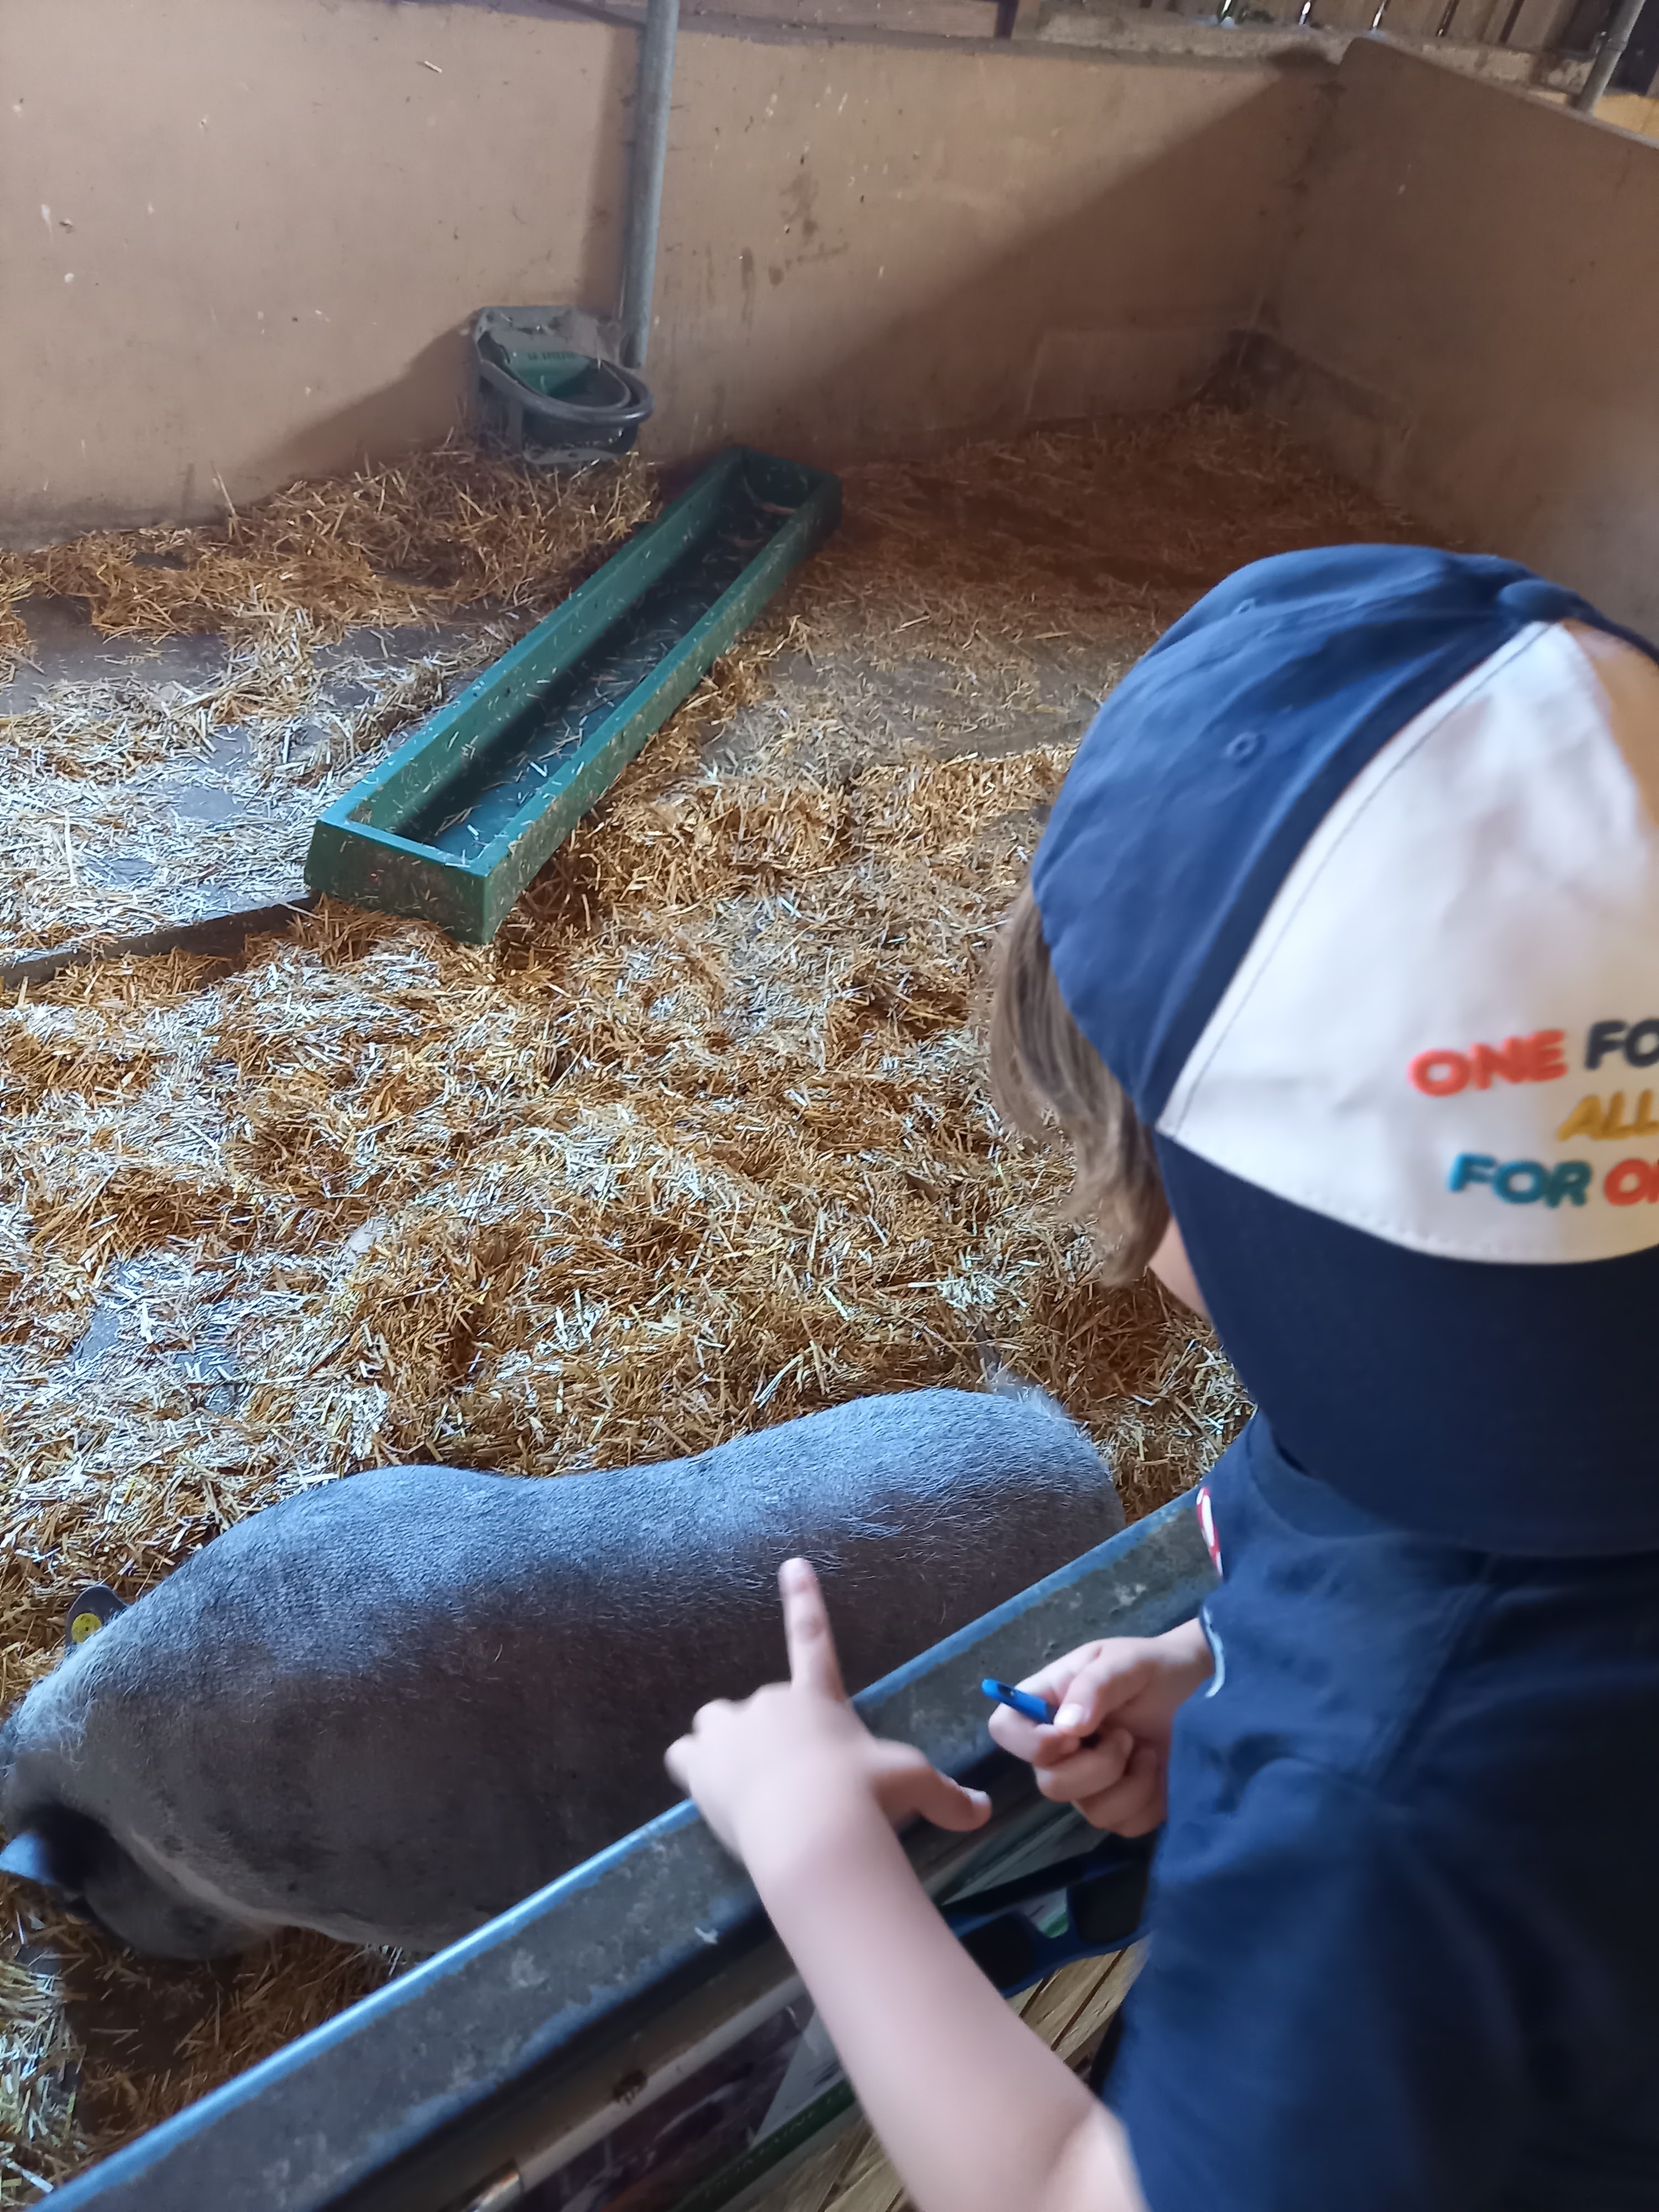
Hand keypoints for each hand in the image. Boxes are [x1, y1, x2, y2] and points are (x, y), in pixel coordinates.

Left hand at [666, 1559, 991, 1868]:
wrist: (814, 1832)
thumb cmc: (868, 1799)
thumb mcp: (916, 1789)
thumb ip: (946, 1798)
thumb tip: (985, 1811)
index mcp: (818, 1698)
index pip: (813, 1637)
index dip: (804, 1598)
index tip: (792, 1563)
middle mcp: (771, 1701)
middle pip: (761, 1706)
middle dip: (773, 1738)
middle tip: (796, 1785)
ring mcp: (731, 1728)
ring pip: (715, 1724)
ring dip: (726, 1744)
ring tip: (749, 1784)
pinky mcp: (700, 1761)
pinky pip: (682, 1755)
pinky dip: (692, 1769)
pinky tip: (710, 1793)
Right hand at [986, 1618, 1213, 1833]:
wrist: (1202, 1690)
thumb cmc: (1155, 1667)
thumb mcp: (1125, 1661)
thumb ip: (1095, 1687)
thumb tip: (1066, 1729)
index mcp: (1049, 1705)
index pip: (1005, 1730)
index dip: (1029, 1743)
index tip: (1071, 1736)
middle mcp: (1061, 1750)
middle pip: (1048, 1784)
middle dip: (1097, 1767)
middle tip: (1127, 1736)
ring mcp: (1091, 1784)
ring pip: (1090, 1811)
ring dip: (1129, 1783)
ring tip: (1147, 1749)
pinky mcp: (1124, 1808)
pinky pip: (1124, 1826)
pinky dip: (1147, 1801)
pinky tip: (1158, 1771)